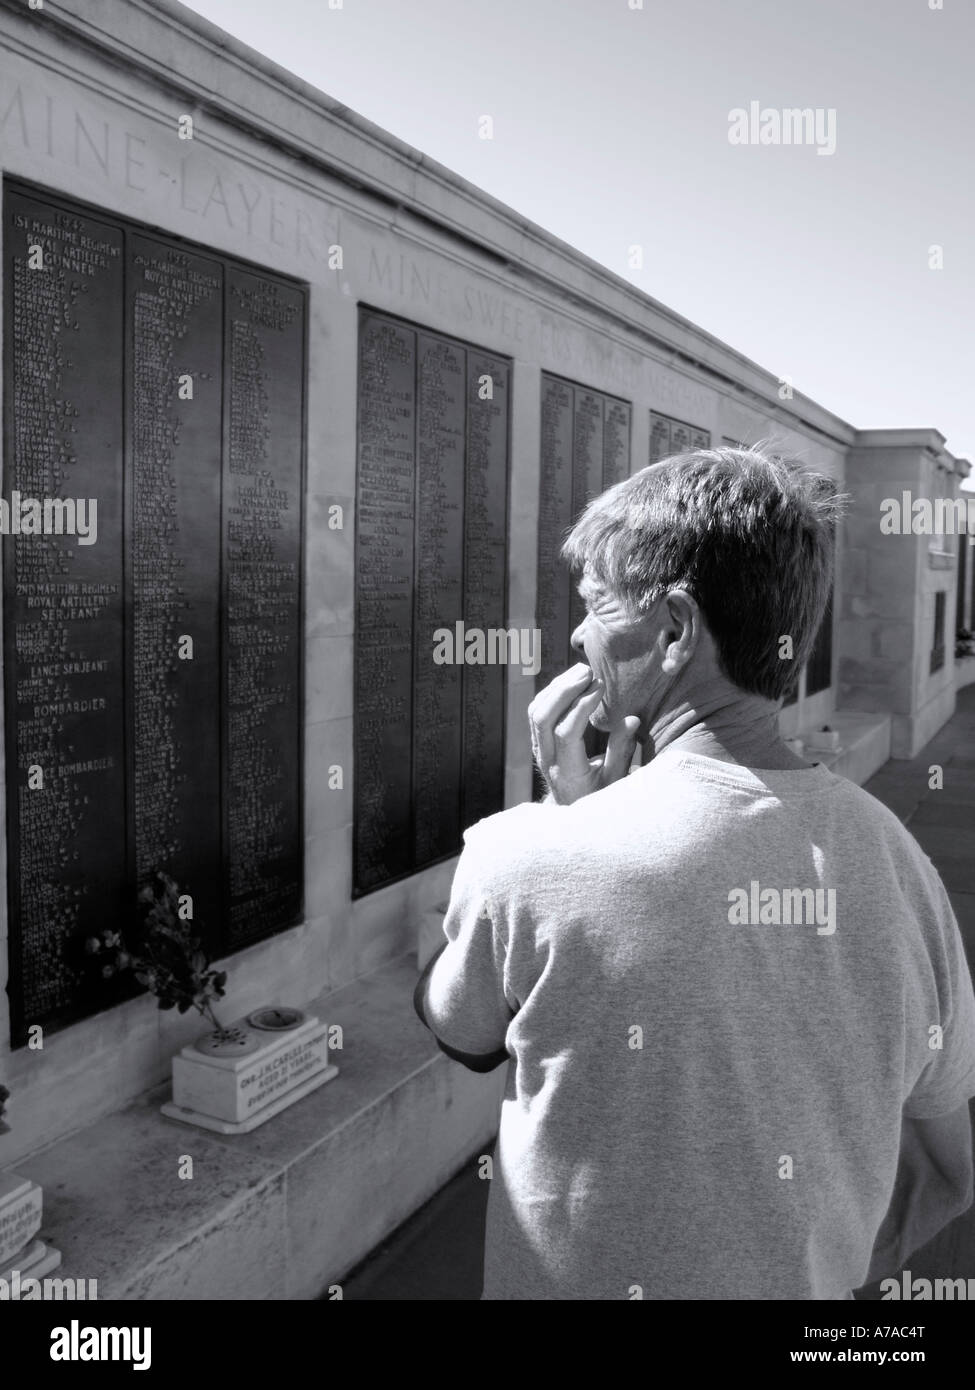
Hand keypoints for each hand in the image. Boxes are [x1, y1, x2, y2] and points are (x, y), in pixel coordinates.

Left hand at [528, 662, 640, 804]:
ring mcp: (538, 749)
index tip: (600, 687)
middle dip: (564, 689)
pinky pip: (536, 711)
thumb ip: (622, 751)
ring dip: (557, 686)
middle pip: (542, 717)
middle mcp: (547, 759)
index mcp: (567, 772)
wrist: (572, 809)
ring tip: (582, 671)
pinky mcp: (536, 741)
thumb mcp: (615, 780)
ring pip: (536, 711)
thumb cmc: (599, 796)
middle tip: (588, 672)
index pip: (566, 733)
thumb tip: (632, 719)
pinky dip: (551, 691)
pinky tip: (571, 681)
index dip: (581, 706)